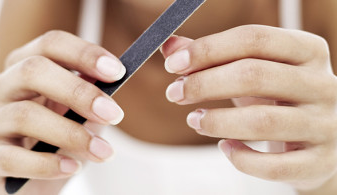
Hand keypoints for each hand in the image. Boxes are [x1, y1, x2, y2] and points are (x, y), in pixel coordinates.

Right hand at [0, 30, 124, 194]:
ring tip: (103, 151)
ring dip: (72, 134)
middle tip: (114, 114)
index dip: (84, 54)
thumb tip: (111, 81)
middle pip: (33, 71)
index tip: (118, 72)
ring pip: (24, 116)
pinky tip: (72, 167)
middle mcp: (2, 87)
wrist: (34, 174)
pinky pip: (11, 158)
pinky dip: (46, 164)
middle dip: (78, 91)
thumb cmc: (60, 136)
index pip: (51, 44)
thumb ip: (93, 96)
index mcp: (25, 67)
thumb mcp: (80, 112)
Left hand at [161, 25, 336, 190]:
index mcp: (306, 51)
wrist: (319, 139)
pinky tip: (224, 147)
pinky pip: (273, 166)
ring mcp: (324, 125)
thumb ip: (211, 57)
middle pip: (254, 75)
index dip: (208, 49)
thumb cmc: (278, 99)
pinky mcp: (318, 162)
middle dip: (204, 84)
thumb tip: (169, 47)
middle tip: (175, 94)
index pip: (253, 39)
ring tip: (194, 120)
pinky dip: (241, 158)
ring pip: (262, 122)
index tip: (173, 64)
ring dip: (216, 121)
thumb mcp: (251, 71)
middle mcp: (321, 85)